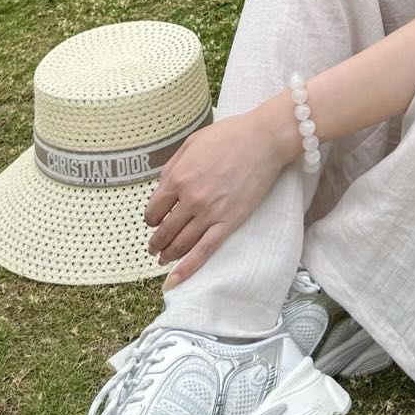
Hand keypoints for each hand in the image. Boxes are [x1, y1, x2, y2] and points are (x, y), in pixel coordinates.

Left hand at [144, 111, 287, 286]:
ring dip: (168, 254)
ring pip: (181, 244)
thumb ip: (173, 166)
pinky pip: (204, 251)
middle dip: (156, 241)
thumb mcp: (192, 143)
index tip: (154, 220)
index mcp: (178, 177)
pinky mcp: (229, 222)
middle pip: (165, 230)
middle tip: (154, 246)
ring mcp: (209, 213)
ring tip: (163, 258)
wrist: (263, 139)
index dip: (151, 218)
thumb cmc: (229, 135)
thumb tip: (161, 187)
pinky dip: (187, 268)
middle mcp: (190, 198)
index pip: (153, 209)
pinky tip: (175, 279)